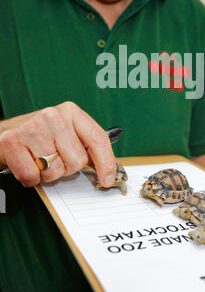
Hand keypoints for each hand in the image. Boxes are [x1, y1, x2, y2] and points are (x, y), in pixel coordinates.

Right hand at [0, 102, 115, 187]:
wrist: (3, 132)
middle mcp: (54, 116)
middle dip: (66, 168)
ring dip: (47, 174)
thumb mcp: (65, 133)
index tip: (107, 180)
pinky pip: (33, 177)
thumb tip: (107, 169)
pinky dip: (30, 179)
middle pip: (77, 161)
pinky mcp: (13, 142)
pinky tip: (26, 164)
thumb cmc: (38, 136)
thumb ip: (85, 146)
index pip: (97, 139)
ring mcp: (33, 127)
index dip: (106, 163)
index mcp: (71, 112)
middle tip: (52, 158)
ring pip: (55, 171)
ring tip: (38, 160)